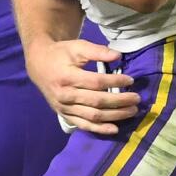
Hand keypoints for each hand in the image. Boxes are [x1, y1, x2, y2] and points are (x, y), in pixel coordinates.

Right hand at [25, 38, 140, 135]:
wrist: (38, 65)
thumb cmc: (60, 54)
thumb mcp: (76, 47)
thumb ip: (96, 51)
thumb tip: (118, 56)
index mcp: (66, 76)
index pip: (96, 82)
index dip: (115, 81)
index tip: (130, 80)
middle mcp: (65, 95)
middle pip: (97, 101)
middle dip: (120, 101)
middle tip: (136, 98)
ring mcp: (64, 107)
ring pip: (93, 115)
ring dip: (115, 115)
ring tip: (132, 111)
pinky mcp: (64, 115)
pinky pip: (84, 125)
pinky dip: (99, 129)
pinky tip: (114, 128)